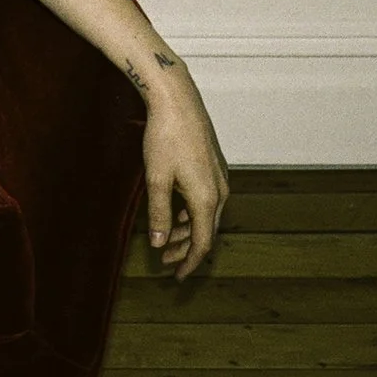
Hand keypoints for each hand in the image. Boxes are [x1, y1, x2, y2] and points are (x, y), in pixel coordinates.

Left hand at [141, 78, 230, 280]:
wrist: (177, 99)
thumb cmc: (165, 136)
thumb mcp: (156, 179)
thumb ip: (159, 214)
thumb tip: (159, 244)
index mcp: (207, 199)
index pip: (202, 243)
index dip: (189, 263)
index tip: (176, 277)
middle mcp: (220, 191)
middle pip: (205, 231)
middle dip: (186, 249)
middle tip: (165, 261)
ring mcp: (219, 177)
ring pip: (206, 215)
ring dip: (186, 230)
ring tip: (166, 240)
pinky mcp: (213, 166)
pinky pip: (206, 199)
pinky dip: (191, 212)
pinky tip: (175, 213)